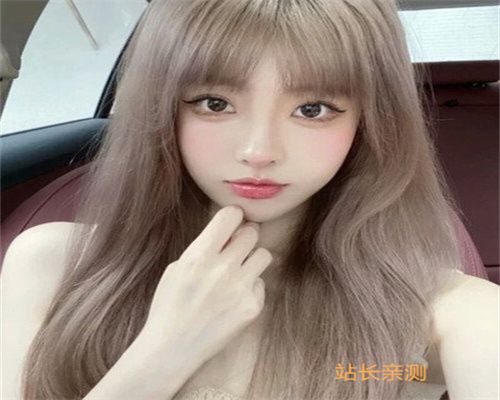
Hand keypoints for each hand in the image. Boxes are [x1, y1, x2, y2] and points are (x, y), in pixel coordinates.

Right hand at [140, 205, 272, 364]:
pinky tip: (235, 298)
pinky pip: (261, 283)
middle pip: (252, 232)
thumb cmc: (169, 305)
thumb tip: (228, 234)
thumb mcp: (177, 268)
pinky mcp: (252, 307)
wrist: (172, 348)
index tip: (232, 223)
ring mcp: (240, 288)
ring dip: (253, 259)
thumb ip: (203, 248)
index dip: (233, 216)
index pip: (231, 216)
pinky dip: (251, 287)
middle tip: (237, 248)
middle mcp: (223, 268)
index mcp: (200, 255)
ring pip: (264, 255)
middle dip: (244, 237)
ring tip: (240, 271)